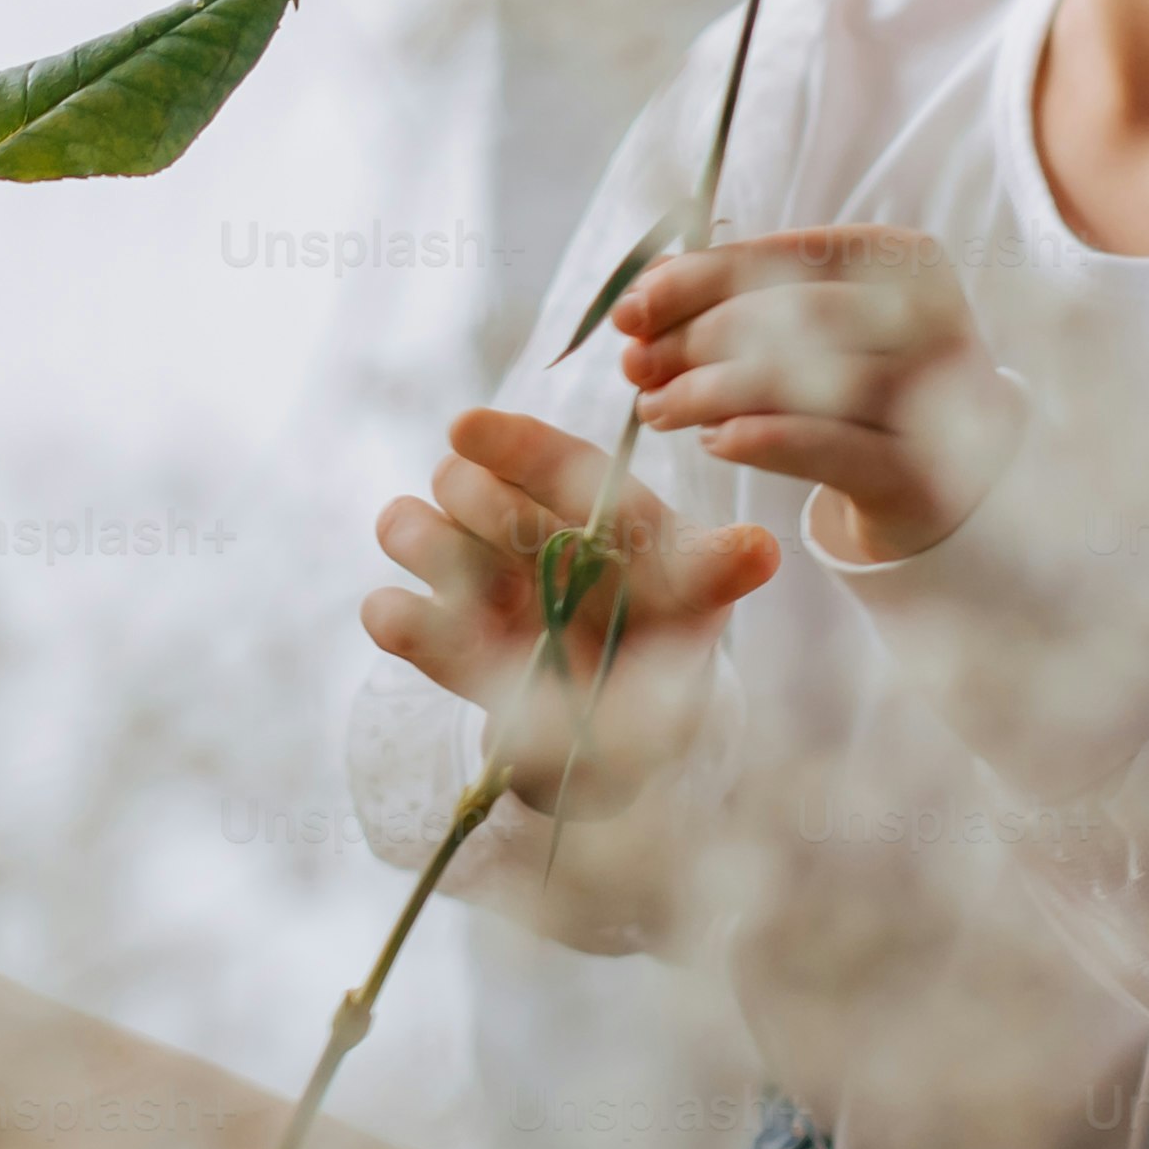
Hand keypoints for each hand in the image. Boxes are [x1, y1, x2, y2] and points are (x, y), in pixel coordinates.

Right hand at [361, 405, 777, 813]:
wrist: (625, 721)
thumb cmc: (666, 633)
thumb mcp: (697, 602)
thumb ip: (715, 573)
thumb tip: (760, 550)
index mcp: (580, 496)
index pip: (539, 453)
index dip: (505, 439)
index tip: (467, 427)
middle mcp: (512, 520)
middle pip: (460, 480)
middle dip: (485, 510)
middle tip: (526, 561)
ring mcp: (465, 575)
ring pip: (406, 525)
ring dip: (434, 552)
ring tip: (489, 600)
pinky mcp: (436, 636)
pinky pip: (388, 612)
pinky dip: (406, 618)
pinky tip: (438, 630)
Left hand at [619, 227, 1023, 567]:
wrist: (953, 475)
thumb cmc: (864, 381)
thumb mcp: (813, 326)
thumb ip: (735, 299)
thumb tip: (641, 292)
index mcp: (905, 261)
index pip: (791, 254)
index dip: (702, 278)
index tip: (632, 308)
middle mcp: (934, 320)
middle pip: (797, 316)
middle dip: (698, 338)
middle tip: (635, 366)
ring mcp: (938, 398)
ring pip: (810, 382)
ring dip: (713, 393)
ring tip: (657, 408)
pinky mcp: (923, 472)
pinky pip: (829, 448)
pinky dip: (760, 439)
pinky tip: (712, 440)